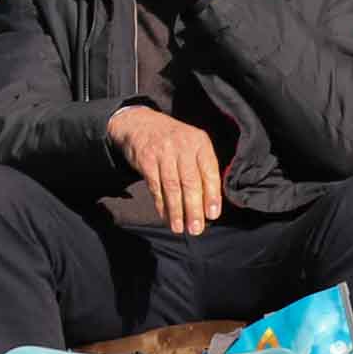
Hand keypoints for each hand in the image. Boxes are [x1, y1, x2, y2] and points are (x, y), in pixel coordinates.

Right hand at [108, 105, 223, 235]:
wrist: (140, 124)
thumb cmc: (175, 142)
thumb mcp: (194, 146)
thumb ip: (204, 169)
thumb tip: (211, 204)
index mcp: (200, 143)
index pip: (209, 172)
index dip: (212, 195)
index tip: (212, 215)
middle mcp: (183, 146)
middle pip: (190, 182)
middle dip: (193, 209)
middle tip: (196, 229)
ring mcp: (163, 152)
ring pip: (172, 186)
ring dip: (176, 211)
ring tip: (179, 228)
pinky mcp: (146, 160)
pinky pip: (155, 186)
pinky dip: (161, 204)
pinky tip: (166, 216)